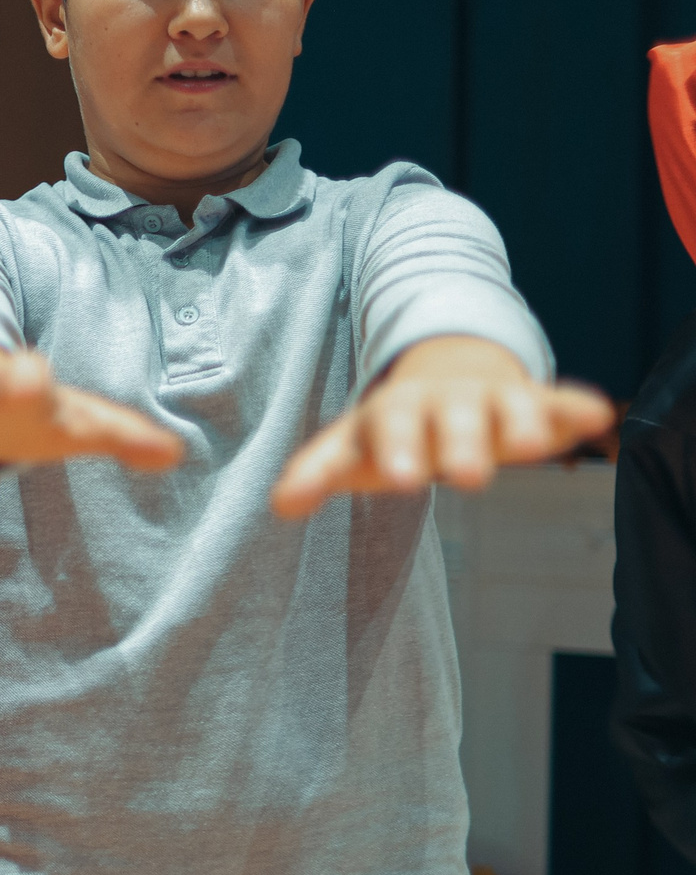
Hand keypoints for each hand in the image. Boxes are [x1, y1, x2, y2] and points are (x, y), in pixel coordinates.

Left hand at [270, 336, 615, 518]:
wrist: (445, 368)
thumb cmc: (392, 427)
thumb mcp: (352, 445)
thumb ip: (316, 473)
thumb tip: (279, 505)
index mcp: (397, 412)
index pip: (391, 429)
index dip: (395, 451)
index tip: (398, 480)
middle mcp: (446, 401)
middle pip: (452, 420)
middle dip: (459, 444)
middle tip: (465, 476)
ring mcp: (493, 399)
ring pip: (508, 408)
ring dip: (519, 423)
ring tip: (532, 445)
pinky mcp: (537, 402)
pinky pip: (559, 401)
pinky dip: (576, 407)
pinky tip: (596, 417)